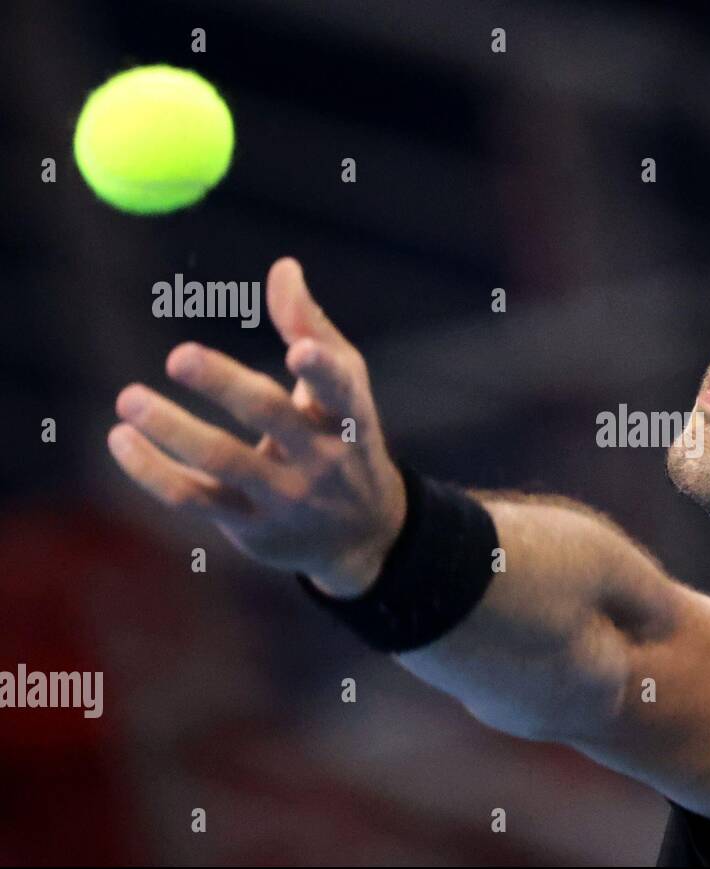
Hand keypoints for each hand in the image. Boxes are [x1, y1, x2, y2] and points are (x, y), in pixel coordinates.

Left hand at [108, 257, 406, 597]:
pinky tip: (121, 440)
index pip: (341, 392)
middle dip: (226, 386)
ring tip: (130, 400)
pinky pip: (194, 497)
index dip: (322, 371)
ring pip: (224, 461)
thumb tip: (283, 267)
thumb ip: (311, 327)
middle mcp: (320, 458)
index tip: (299, 351)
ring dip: (173, 430)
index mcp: (347, 416)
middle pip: (272, 417)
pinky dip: (153, 471)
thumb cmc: (345, 438)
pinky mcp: (251, 525)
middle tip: (180, 355)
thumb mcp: (344, 388)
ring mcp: (285, 495)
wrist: (362, 533)